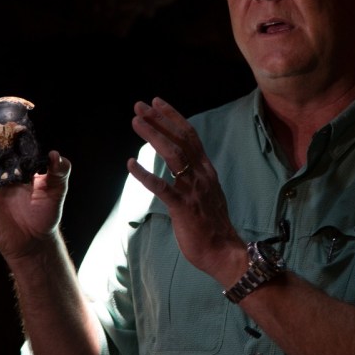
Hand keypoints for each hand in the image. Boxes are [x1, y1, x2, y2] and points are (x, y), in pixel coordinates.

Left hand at [127, 98, 245, 284]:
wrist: (224, 252)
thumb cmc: (212, 225)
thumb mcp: (208, 193)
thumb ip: (196, 177)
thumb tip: (184, 166)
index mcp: (206, 170)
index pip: (190, 136)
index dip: (173, 117)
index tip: (157, 102)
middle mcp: (201, 175)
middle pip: (180, 139)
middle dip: (159, 120)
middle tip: (139, 106)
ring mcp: (193, 190)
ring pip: (172, 155)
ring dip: (153, 136)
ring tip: (136, 122)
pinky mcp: (183, 208)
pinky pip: (162, 188)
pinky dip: (145, 175)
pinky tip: (130, 165)